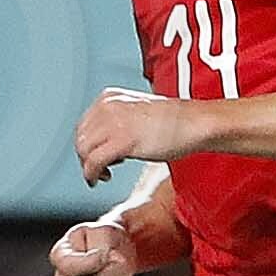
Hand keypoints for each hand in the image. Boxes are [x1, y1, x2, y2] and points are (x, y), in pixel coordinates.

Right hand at [50, 216, 138, 275]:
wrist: (114, 248)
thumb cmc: (105, 237)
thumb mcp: (104, 230)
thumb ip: (100, 243)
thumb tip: (100, 260)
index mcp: (60, 256)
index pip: (71, 268)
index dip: (93, 262)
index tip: (106, 252)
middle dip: (114, 269)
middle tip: (118, 256)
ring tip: (120, 267)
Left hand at [74, 87, 192, 184]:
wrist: (194, 123)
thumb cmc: (174, 121)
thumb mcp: (137, 112)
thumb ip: (118, 121)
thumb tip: (104, 141)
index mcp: (109, 97)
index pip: (83, 125)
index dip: (88, 145)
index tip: (97, 156)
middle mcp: (107, 106)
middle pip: (80, 138)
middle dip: (86, 157)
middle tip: (100, 169)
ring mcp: (114, 122)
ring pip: (83, 151)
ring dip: (89, 167)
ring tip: (103, 175)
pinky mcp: (122, 140)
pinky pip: (94, 162)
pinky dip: (92, 174)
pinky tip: (101, 179)